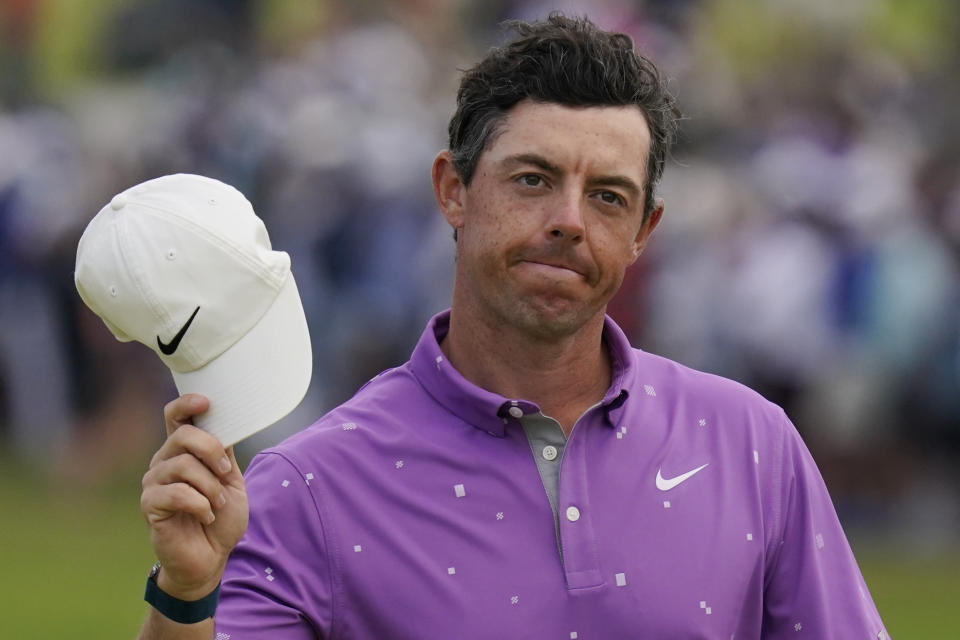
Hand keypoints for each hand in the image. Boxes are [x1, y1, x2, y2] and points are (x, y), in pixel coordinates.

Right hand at [140, 394, 248, 599]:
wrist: (211, 557)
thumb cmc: (220, 517)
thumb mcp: (231, 480)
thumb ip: (224, 452)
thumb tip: (225, 422)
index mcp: (183, 451)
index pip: (175, 417)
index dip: (187, 404)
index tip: (206, 402)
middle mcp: (164, 461)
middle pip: (184, 435)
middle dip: (212, 451)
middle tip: (226, 474)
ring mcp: (154, 482)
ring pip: (183, 465)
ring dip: (211, 486)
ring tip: (217, 504)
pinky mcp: (150, 505)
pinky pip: (177, 493)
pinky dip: (201, 505)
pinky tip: (206, 515)